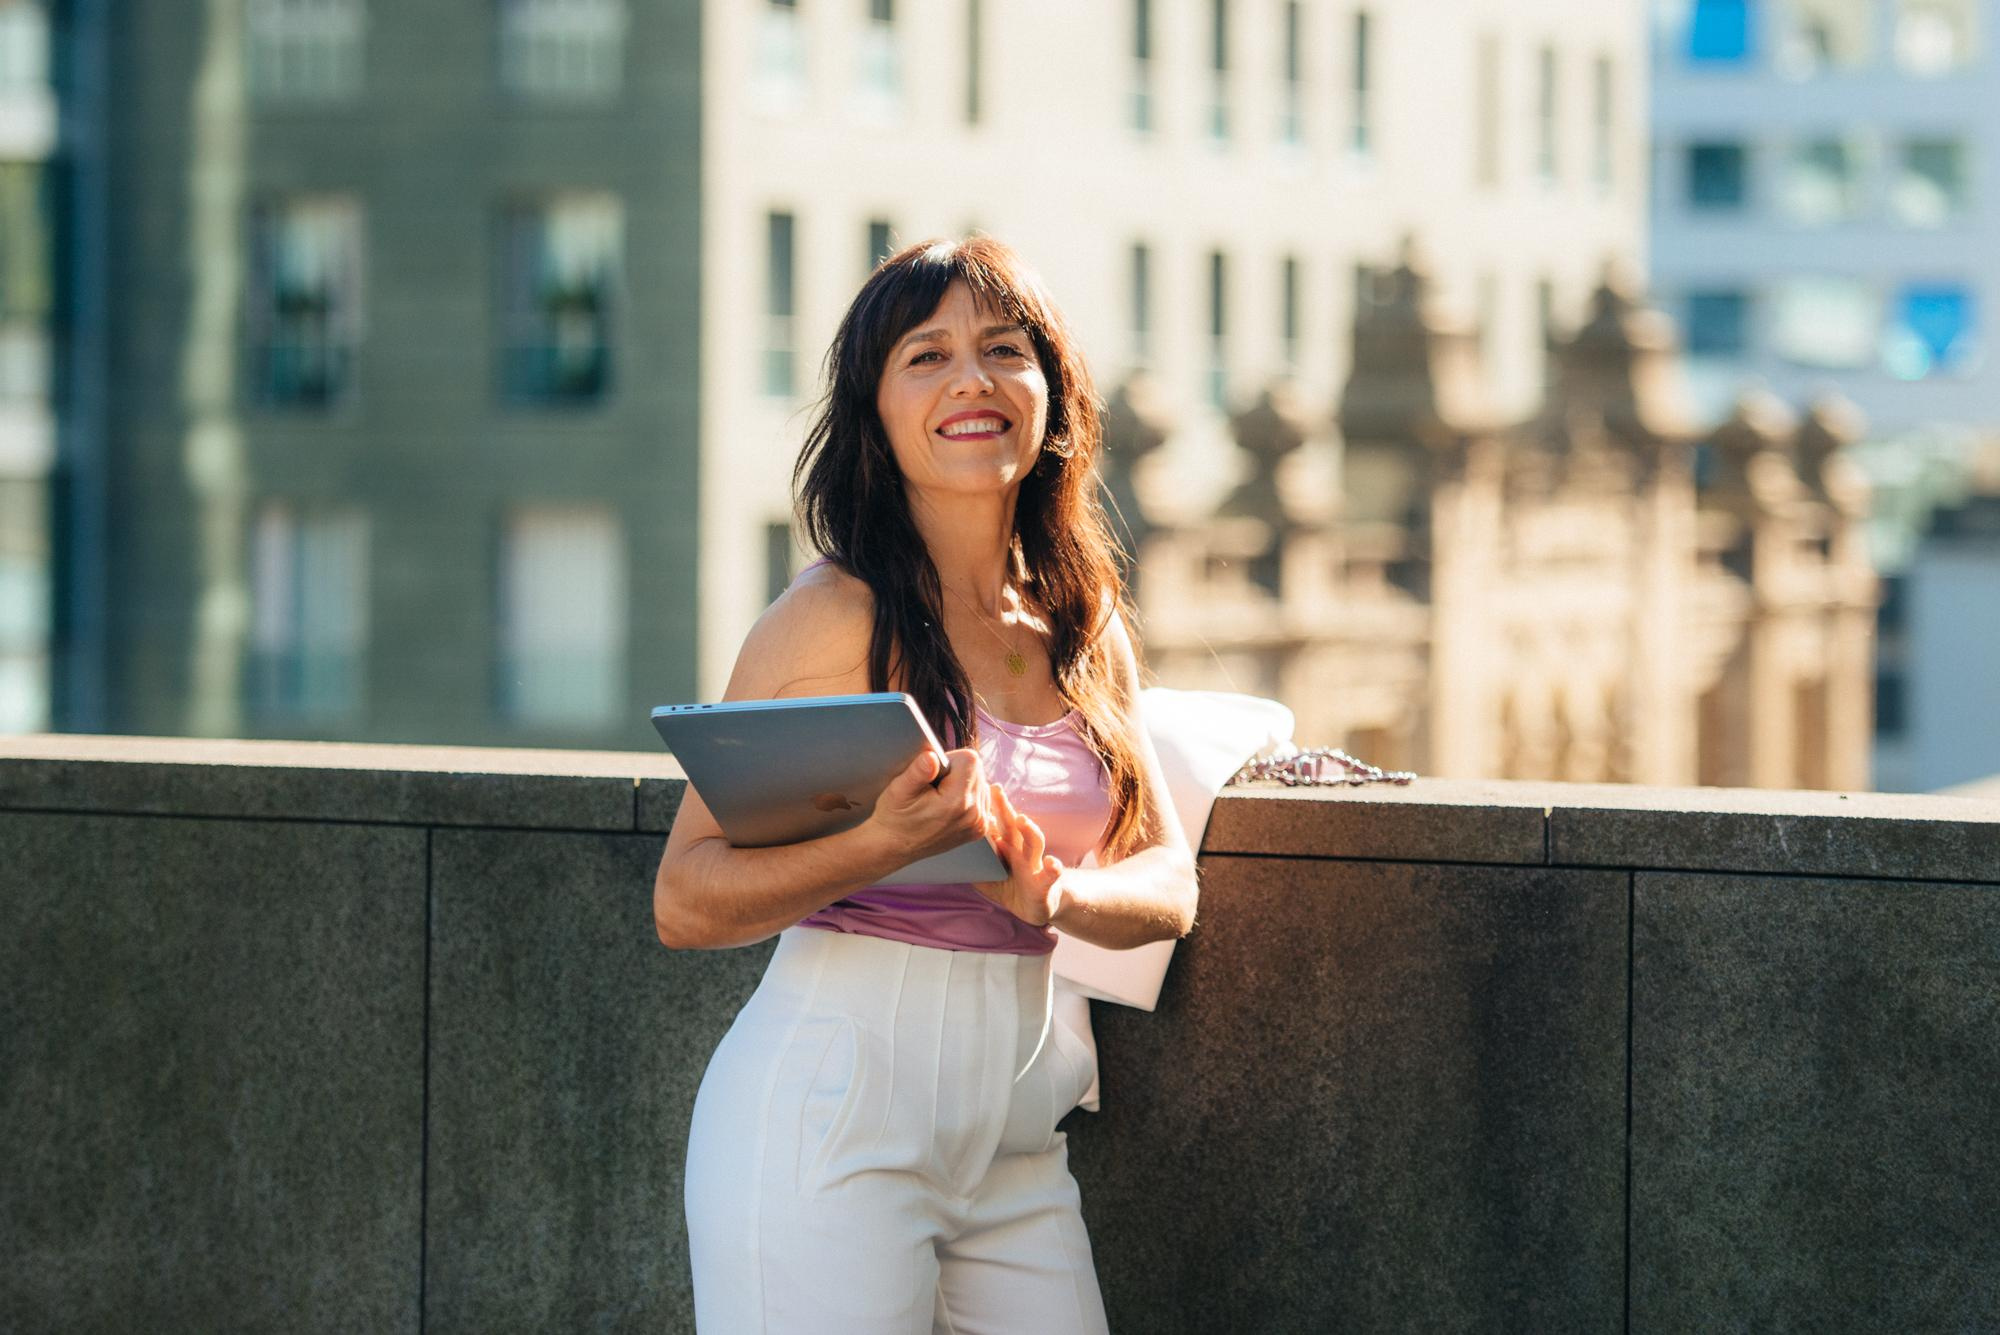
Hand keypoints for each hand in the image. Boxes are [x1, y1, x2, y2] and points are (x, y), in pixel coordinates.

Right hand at [864, 747, 993, 863]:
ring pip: (980, 784)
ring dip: (963, 784)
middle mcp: (973, 815)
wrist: (894, 847)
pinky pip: (981, 800)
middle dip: (957, 772)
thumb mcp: (899, 790)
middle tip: (934, 788)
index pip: (970, 760)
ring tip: (940, 798)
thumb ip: (918, 771)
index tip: (934, 773)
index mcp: (956, 802)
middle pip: (977, 771)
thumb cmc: (895, 818)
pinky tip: (948, 806)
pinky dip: (967, 797)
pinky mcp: (978, 829)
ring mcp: (978, 824)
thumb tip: (932, 756)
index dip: (950, 759)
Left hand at [972, 783, 1065, 927]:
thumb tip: (943, 852)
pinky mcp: (1046, 881)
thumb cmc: (1009, 886)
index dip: (986, 809)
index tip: (975, 790)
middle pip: (1013, 825)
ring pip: (1034, 842)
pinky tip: (1052, 863)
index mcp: (1005, 846)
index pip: (996, 823)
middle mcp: (1020, 850)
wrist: (1038, 905)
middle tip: (995, 789)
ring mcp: (1034, 864)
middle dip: (1005, 808)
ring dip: (1030, 830)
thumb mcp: (986, 874)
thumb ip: (971, 862)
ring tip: (1022, 819)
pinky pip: (1052, 874)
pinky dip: (1054, 868)